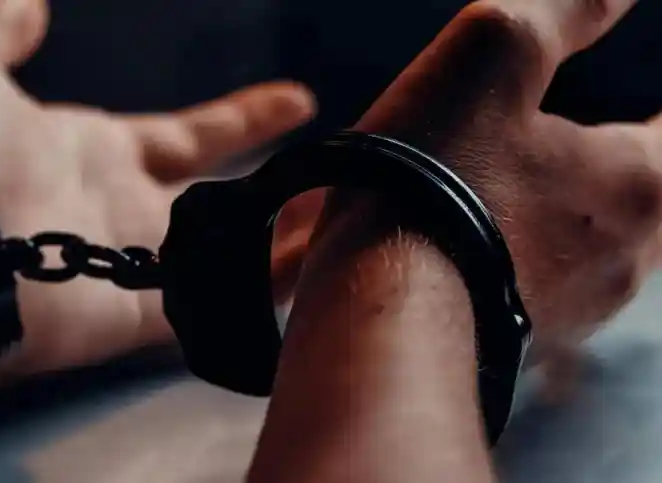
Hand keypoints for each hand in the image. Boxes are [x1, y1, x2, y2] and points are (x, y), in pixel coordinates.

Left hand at [0, 0, 314, 387]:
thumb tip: (33, 1)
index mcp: (98, 151)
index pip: (192, 135)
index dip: (246, 118)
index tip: (298, 100)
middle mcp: (125, 211)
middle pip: (220, 201)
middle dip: (275, 192)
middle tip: (334, 180)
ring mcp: (131, 269)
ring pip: (225, 258)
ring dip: (281, 243)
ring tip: (343, 225)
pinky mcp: (132, 321)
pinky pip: (209, 308)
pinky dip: (257, 294)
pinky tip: (315, 279)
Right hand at [273, 0, 660, 368]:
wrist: (372, 307)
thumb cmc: (431, 178)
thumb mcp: (494, 54)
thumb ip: (569, 7)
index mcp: (637, 182)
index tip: (652, 112)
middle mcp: (623, 257)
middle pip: (652, 197)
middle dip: (631, 166)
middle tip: (610, 141)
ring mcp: (573, 310)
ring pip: (599, 248)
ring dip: (575, 214)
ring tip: (526, 188)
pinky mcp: (520, 342)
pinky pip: (544, 287)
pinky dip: (529, 256)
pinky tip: (486, 242)